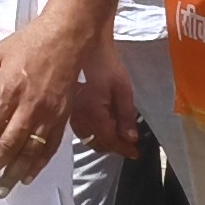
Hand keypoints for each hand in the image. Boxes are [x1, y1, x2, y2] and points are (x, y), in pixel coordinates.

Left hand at [0, 14, 90, 191]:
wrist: (68, 36)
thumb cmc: (30, 43)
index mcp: (9, 90)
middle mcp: (29, 107)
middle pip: (8, 144)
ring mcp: (48, 114)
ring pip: (30, 151)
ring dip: (14, 172)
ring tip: (2, 189)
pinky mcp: (62, 117)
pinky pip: (50, 147)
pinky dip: (38, 164)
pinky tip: (27, 176)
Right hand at [72, 35, 139, 157]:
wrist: (88, 50)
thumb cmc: (107, 66)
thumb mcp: (123, 90)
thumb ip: (126, 116)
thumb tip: (130, 139)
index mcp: (93, 114)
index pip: (109, 140)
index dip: (123, 149)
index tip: (135, 153)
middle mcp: (79, 118)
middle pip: (98, 143)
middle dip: (114, 146)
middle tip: (129, 143)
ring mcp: (72, 116)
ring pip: (89, 139)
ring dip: (105, 141)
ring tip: (119, 136)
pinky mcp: (70, 111)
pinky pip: (83, 131)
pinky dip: (95, 134)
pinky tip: (105, 127)